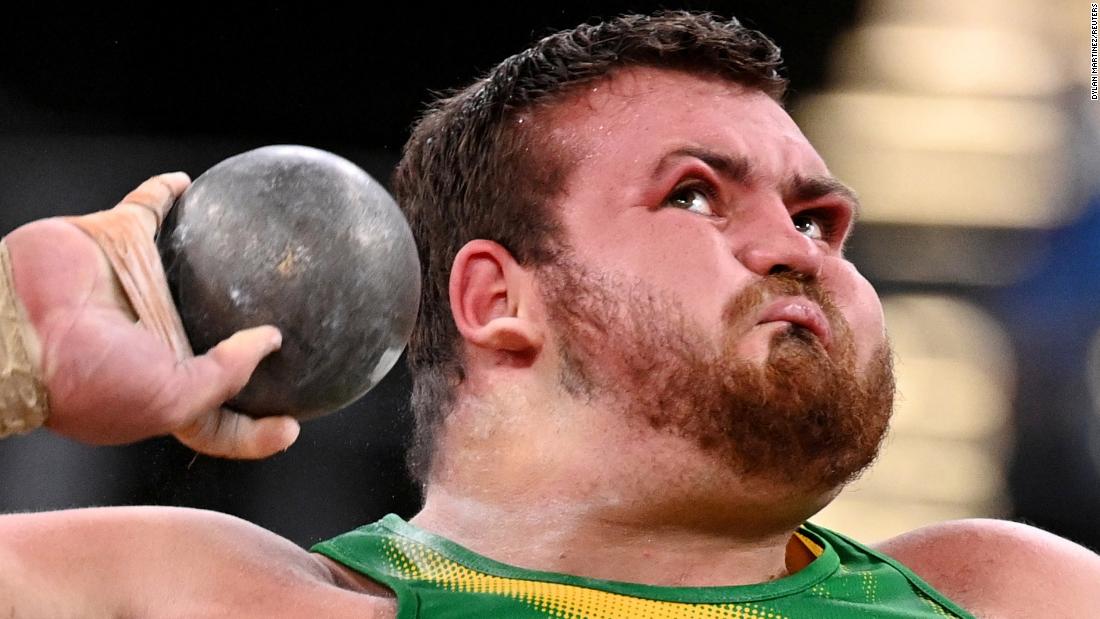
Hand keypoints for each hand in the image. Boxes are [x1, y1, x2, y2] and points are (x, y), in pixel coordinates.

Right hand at [4, 173, 299, 457]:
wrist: (19, 327)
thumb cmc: (91, 378)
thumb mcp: (173, 401)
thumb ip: (226, 378)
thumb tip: (269, 342)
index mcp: (164, 388)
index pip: (219, 419)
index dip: (256, 430)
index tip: (293, 424)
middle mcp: (154, 338)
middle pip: (214, 336)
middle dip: (250, 333)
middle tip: (297, 321)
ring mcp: (136, 287)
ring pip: (192, 265)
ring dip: (221, 254)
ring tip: (265, 246)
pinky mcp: (117, 240)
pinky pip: (152, 206)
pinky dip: (169, 192)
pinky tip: (193, 183)